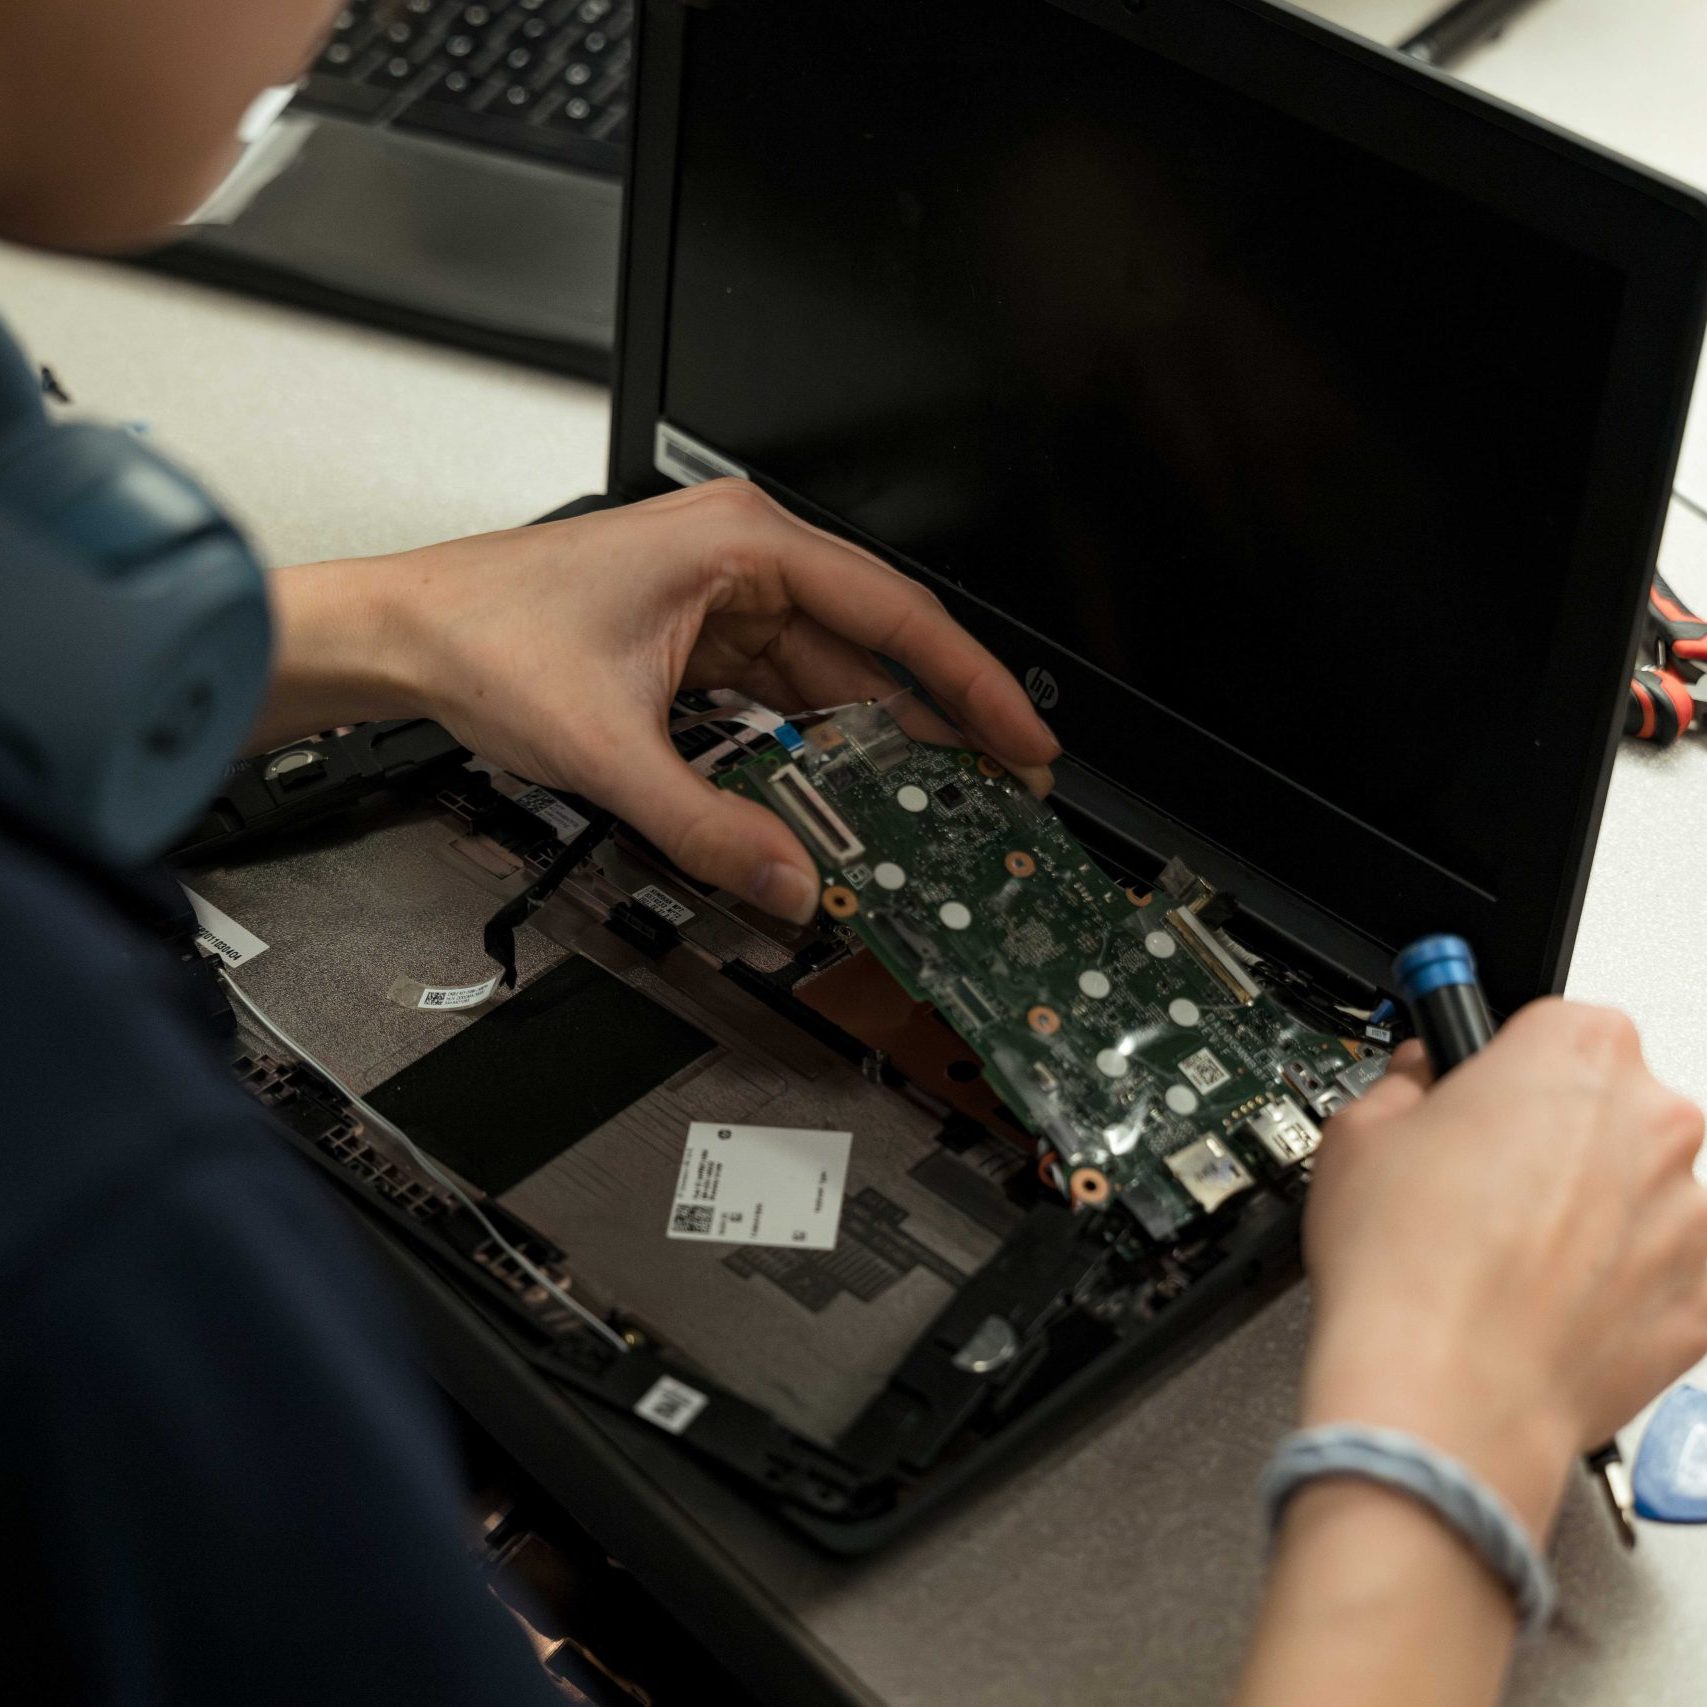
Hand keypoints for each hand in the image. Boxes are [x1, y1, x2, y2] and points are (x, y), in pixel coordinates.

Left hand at [258, 481, 1058, 920]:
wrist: (402, 637)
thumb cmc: (484, 637)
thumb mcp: (608, 748)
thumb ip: (707, 827)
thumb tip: (788, 882)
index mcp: (741, 545)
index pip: (893, 615)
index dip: (972, 683)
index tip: (1023, 737)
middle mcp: (743, 559)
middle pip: (874, 646)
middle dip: (936, 720)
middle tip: (996, 787)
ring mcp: (722, 597)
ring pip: (831, 674)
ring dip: (875, 739)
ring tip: (930, 802)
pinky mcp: (700, 637)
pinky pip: (784, 691)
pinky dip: (815, 740)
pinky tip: (843, 786)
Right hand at [1301, 999, 1706, 1541]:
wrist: (1444, 1392)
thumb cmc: (1407, 1264)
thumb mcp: (1357, 1129)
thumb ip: (1407, 1082)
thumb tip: (1422, 1083)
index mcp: (1579, 1053)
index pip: (1555, 1023)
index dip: (1504, 1063)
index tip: (1479, 1091)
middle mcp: (1657, 1124)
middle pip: (1609, 1105)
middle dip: (1553, 1135)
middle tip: (1479, 1183)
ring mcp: (1693, 1219)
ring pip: (1638, 1193)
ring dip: (1589, 1211)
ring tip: (1502, 1256)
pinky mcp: (1703, 1305)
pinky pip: (1661, 1275)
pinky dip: (1615, 1286)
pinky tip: (1542, 1305)